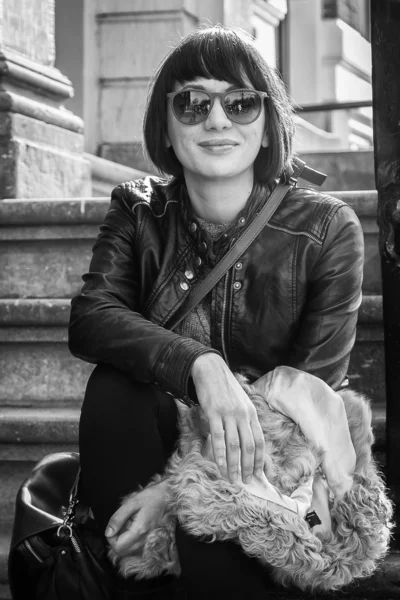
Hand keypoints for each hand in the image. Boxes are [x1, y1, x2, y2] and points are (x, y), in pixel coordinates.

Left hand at [105, 480, 167, 556]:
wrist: (166, 497)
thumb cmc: (149, 497)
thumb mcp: (131, 503)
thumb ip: (118, 518)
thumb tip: (108, 533)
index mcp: (139, 530)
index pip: (118, 547)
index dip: (110, 538)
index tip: (113, 526)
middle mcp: (144, 539)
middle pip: (122, 552)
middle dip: (115, 540)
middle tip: (118, 525)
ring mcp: (147, 541)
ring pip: (128, 551)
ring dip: (122, 540)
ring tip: (126, 524)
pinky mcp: (149, 539)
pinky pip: (134, 546)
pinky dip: (128, 540)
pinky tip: (131, 527)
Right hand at [191, 353, 264, 484]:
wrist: (210, 369)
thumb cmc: (224, 389)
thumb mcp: (240, 403)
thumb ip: (243, 421)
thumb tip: (244, 442)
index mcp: (251, 414)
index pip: (259, 441)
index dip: (260, 459)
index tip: (259, 474)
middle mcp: (243, 415)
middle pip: (249, 446)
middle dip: (249, 466)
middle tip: (247, 482)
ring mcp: (229, 413)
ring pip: (234, 444)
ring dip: (234, 464)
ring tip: (233, 478)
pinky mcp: (214, 412)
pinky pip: (218, 435)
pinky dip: (219, 452)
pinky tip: (219, 463)